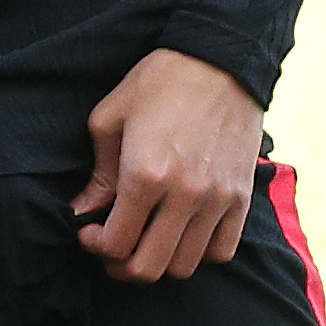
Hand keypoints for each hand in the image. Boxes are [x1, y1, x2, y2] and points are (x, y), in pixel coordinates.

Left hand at [72, 49, 265, 283]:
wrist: (222, 57)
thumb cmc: (160, 81)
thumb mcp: (112, 117)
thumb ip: (98, 172)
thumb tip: (83, 209)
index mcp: (145, 174)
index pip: (115, 244)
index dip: (95, 246)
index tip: (90, 231)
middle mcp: (184, 194)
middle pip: (148, 267)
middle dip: (121, 266)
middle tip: (113, 249)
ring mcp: (218, 198)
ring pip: (185, 265)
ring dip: (161, 261)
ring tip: (150, 241)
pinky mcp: (242, 195)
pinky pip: (222, 250)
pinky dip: (200, 252)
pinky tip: (186, 233)